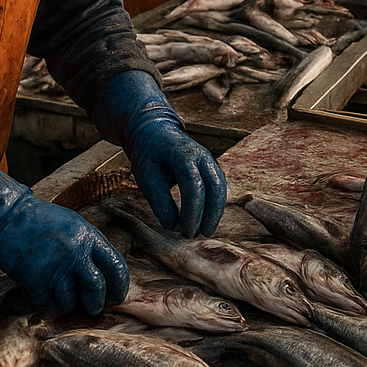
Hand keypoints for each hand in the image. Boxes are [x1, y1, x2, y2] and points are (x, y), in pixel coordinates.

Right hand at [0, 153, 128, 316]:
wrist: (6, 219)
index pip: (115, 265)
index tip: (118, 295)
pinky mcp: (35, 282)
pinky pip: (49, 305)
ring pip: (72, 301)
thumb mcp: (74, 225)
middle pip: (97, 288)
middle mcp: (75, 253)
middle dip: (97, 303)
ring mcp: (55, 268)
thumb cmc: (41, 221)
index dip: (120, 284)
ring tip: (66, 303)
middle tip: (94, 308)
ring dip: (70, 306)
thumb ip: (89, 245)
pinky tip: (47, 299)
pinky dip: (50, 306)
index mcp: (89, 236)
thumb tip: (104, 271)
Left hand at [93, 71, 226, 235]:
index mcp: (183, 154)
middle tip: (200, 235)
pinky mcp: (211, 166)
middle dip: (210, 213)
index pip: (193, 185)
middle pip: (215, 186)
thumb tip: (172, 225)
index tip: (186, 231)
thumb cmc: (148, 154)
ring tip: (205, 230)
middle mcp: (202, 154)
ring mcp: (209, 159)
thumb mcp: (146, 176)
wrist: (155, 130)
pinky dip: (215, 204)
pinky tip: (207, 219)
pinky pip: (219, 186)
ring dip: (215, 210)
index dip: (192, 211)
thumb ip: (159, 200)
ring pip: (221, 187)